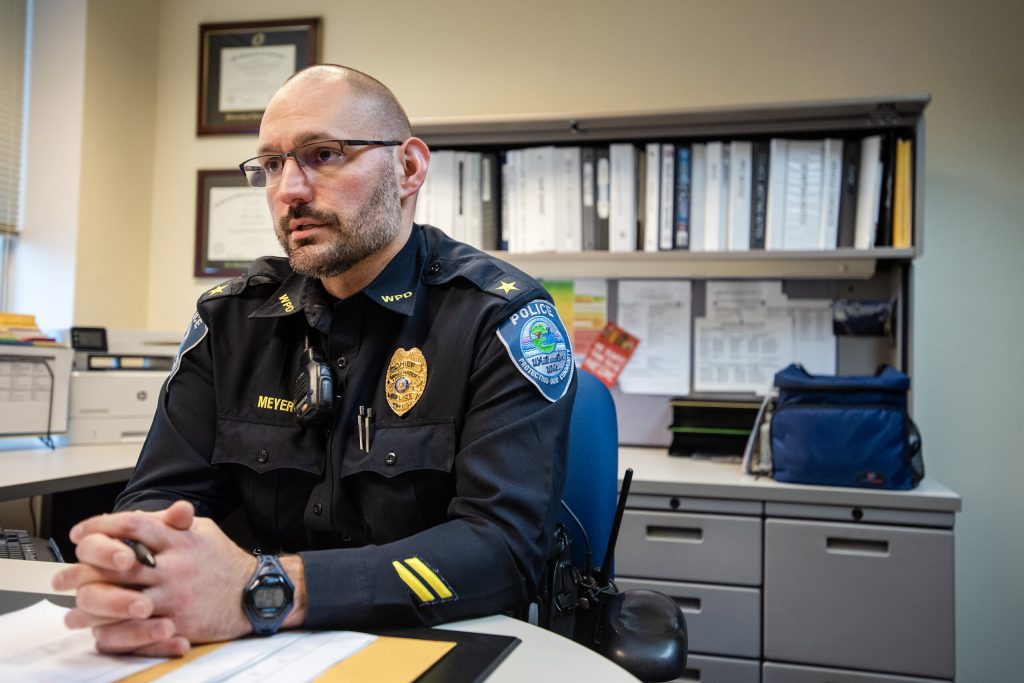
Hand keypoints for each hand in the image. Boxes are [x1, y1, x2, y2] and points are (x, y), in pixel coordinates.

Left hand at [52, 501, 257, 655]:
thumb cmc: (224, 561)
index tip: (79, 534)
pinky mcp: (178, 624)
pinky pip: (136, 632)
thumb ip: (170, 522)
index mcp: (179, 540)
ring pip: (120, 601)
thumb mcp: (203, 531)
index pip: (132, 526)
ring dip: (90, 606)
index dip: (101, 527)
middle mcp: (174, 567)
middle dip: (82, 570)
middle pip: (117, 565)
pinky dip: (111, 633)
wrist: (255, 594)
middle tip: (61, 578)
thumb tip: (138, 516)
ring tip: (72, 610)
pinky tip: (96, 632)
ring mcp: (175, 597)